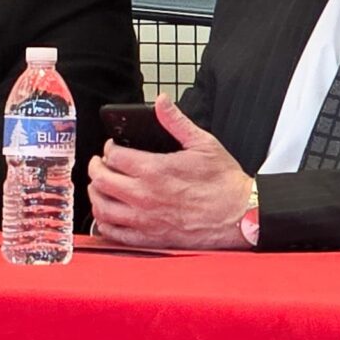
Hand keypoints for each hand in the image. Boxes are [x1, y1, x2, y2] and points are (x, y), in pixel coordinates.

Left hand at [86, 94, 253, 249]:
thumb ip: (176, 121)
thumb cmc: (225, 182)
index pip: (112, 156)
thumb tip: (161, 101)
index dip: (108, 148)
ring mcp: (146, 220)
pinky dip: (105, 225)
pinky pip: (116, 235)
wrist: (242, 215)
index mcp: (155, 170)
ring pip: (102, 208)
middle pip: (100, 181)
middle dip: (97, 169)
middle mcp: (145, 196)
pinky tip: (109, 217)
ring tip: (101, 188)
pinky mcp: (151, 239)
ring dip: (96, 195)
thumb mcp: (203, 143)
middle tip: (101, 164)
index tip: (113, 148)